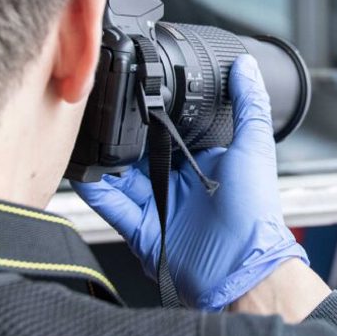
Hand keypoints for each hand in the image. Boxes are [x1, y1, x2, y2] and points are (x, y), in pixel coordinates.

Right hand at [73, 55, 307, 309]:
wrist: (244, 270)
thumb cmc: (255, 214)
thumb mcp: (254, 147)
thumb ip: (249, 104)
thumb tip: (246, 66)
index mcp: (202, 162)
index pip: (169, 130)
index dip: (152, 112)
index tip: (135, 87)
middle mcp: (177, 182)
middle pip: (138, 151)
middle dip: (121, 133)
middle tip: (103, 107)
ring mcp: (157, 205)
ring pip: (118, 174)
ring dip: (103, 157)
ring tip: (87, 133)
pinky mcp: (140, 229)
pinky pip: (109, 204)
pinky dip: (93, 188)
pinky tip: (81, 169)